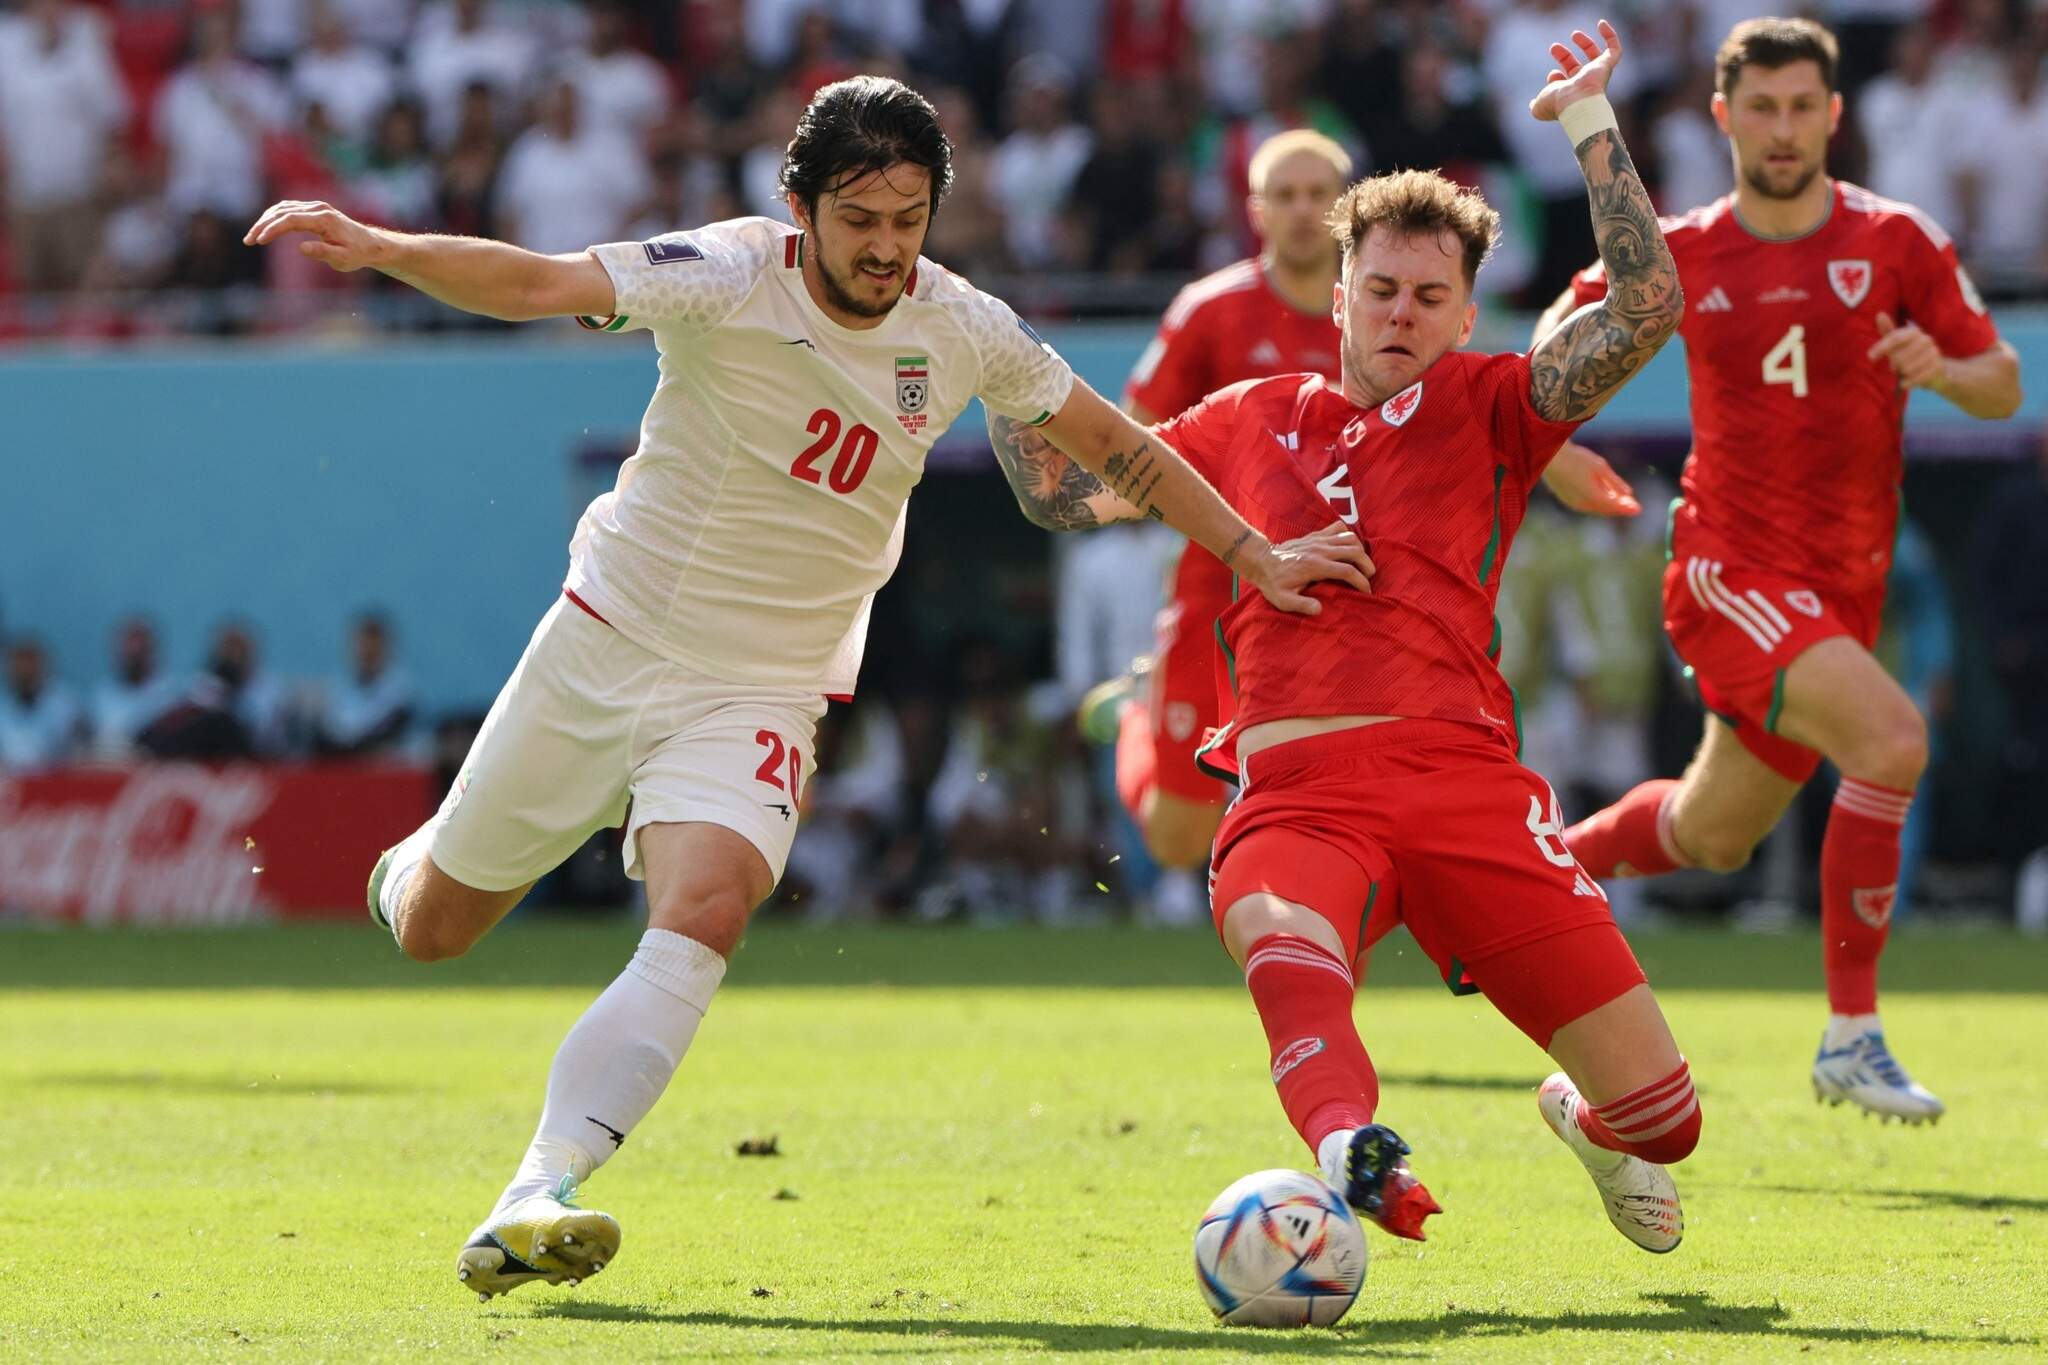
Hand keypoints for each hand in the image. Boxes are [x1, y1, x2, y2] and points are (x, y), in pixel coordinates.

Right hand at [243, 200, 387, 271]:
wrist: (371, 244)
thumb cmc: (357, 254)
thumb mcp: (343, 259)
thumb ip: (323, 253)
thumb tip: (301, 247)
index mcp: (324, 219)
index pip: (290, 219)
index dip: (272, 229)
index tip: (259, 241)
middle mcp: (318, 208)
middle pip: (282, 211)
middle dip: (263, 225)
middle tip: (249, 241)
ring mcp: (316, 207)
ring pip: (283, 208)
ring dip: (265, 220)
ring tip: (253, 237)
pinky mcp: (314, 209)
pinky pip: (288, 209)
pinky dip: (274, 217)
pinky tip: (265, 228)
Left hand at [1243, 521, 1375, 615]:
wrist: (1261, 561)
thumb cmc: (1273, 583)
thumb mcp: (1283, 600)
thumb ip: (1301, 605)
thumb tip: (1319, 609)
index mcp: (1315, 566)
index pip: (1347, 571)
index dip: (1361, 582)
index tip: (1366, 592)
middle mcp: (1320, 550)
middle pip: (1354, 551)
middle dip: (1367, 564)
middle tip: (1369, 577)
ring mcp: (1318, 539)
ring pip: (1349, 537)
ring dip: (1360, 549)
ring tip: (1361, 563)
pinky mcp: (1315, 535)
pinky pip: (1338, 528)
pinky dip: (1347, 535)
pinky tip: (1347, 546)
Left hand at [1528, 19, 1622, 122]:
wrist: (1577, 104)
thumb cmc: (1559, 105)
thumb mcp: (1540, 107)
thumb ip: (1535, 105)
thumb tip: (1532, 104)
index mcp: (1570, 94)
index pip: (1564, 82)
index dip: (1555, 77)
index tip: (1552, 75)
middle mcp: (1584, 84)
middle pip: (1576, 67)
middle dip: (1565, 56)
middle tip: (1553, 47)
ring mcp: (1597, 74)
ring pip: (1595, 56)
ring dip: (1585, 43)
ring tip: (1574, 34)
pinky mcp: (1607, 65)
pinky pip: (1614, 48)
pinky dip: (1609, 35)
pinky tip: (1601, 24)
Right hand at [1543, 441, 1640, 515]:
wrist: (1550, 457)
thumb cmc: (1576, 459)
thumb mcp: (1600, 467)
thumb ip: (1615, 482)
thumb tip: (1629, 493)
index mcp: (1594, 496)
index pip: (1615, 507)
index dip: (1627, 508)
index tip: (1639, 509)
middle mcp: (1584, 504)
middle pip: (1606, 509)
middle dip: (1619, 507)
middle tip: (1633, 505)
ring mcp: (1574, 503)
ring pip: (1596, 508)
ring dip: (1608, 505)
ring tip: (1620, 500)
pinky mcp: (1567, 500)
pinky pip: (1587, 505)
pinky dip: (1598, 502)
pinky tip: (1603, 495)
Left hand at [1867, 312, 1946, 390]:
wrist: (1932, 369)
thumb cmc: (1908, 354)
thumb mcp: (1897, 342)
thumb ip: (1887, 330)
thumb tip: (1880, 314)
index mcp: (1913, 332)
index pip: (1895, 338)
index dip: (1881, 347)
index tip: (1870, 356)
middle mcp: (1926, 340)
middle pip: (1900, 356)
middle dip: (1894, 364)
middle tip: (1896, 367)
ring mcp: (1934, 353)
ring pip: (1907, 368)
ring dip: (1902, 374)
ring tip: (1904, 372)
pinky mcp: (1938, 367)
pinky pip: (1917, 378)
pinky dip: (1908, 382)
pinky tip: (1906, 382)